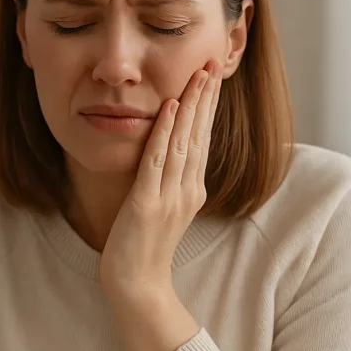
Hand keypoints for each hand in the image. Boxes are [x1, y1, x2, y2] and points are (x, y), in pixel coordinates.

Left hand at [100, 59, 222, 296]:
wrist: (138, 287)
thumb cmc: (144, 250)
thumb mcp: (163, 211)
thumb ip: (168, 183)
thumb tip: (168, 157)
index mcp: (192, 191)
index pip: (203, 140)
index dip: (208, 108)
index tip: (212, 78)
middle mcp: (187, 190)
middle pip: (200, 135)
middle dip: (206, 97)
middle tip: (212, 64)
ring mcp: (170, 197)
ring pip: (184, 142)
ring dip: (191, 106)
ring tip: (198, 75)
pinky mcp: (148, 204)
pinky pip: (157, 161)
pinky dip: (164, 131)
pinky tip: (168, 107)